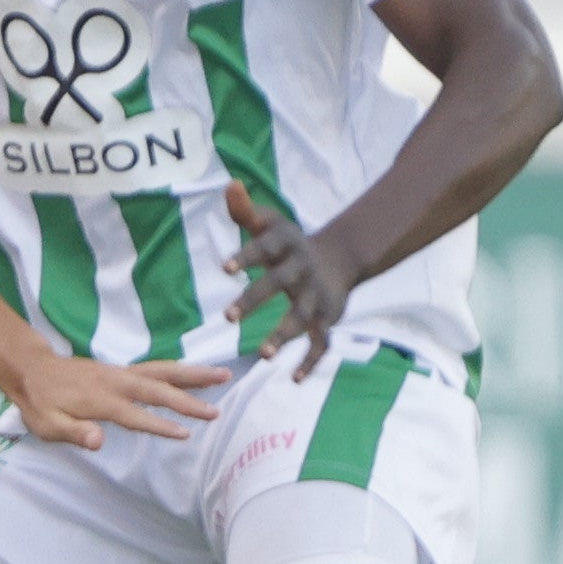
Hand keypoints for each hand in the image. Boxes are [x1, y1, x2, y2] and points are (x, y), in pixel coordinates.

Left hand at [2, 348, 229, 450]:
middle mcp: (116, 382)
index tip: (186, 433)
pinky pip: (157, 368)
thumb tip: (97, 441)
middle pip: (158, 389)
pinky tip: (197, 375)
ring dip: (193, 374)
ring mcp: (121, 372)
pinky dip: (180, 370)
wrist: (32, 370)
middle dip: (188, 399)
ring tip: (224, 375)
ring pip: (163, 371)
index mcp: (100, 400)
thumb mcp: (46, 425)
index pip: (135, 415)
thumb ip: (73, 432)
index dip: (159, 425)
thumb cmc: (40, 404)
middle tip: (216, 411)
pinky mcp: (123, 370)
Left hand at [224, 179, 354, 378]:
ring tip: (262, 354)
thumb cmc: (287, 243)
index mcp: (285, 243)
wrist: (338, 258)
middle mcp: (302, 269)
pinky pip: (322, 343)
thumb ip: (244, 210)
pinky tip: (295, 379)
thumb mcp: (269, 223)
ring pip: (302, 316)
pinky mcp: (326, 318)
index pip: (264, 247)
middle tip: (228, 316)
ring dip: (283, 334)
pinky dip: (312, 361)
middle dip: (255, 299)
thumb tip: (229, 184)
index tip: (224, 268)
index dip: (245, 256)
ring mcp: (316, 296)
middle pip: (279, 283)